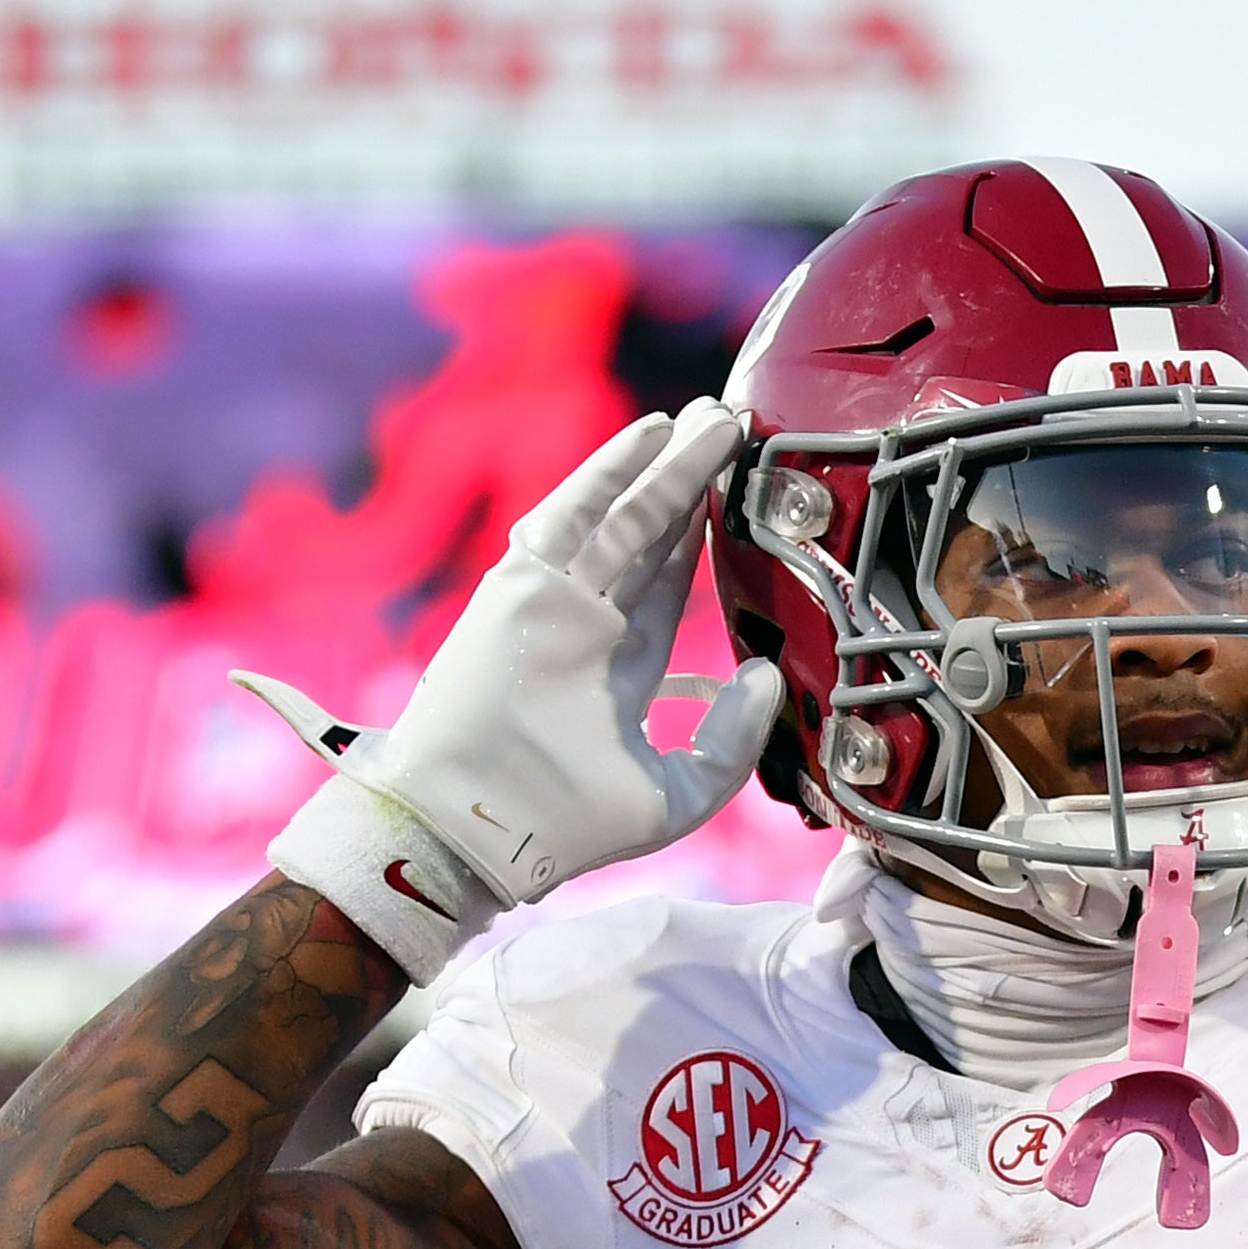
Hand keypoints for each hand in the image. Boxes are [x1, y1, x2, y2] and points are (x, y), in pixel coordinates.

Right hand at [234, 406, 780, 978]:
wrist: (479, 831)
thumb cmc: (566, 827)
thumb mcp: (677, 796)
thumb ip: (730, 741)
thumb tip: (768, 676)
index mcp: (623, 666)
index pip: (669, 582)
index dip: (704, 533)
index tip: (742, 488)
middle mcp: (591, 624)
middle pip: (651, 535)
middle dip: (692, 480)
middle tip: (730, 422)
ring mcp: (555, 601)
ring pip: (622, 515)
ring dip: (666, 465)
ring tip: (711, 417)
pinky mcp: (520, 587)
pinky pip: (570, 516)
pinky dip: (608, 473)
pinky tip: (651, 434)